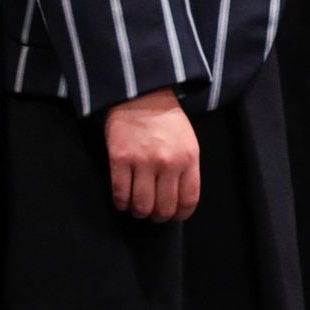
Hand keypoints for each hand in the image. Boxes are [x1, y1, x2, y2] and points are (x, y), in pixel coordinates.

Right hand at [104, 88, 200, 221]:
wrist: (142, 94)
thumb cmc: (166, 119)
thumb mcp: (187, 141)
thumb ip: (186, 169)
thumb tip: (178, 201)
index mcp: (188, 158)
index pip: (188, 200)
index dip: (180, 215)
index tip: (173, 216)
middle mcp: (168, 162)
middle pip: (164, 208)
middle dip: (158, 216)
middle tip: (153, 212)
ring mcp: (143, 161)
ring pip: (142, 206)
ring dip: (139, 212)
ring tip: (137, 207)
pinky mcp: (120, 158)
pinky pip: (120, 194)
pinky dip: (121, 203)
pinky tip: (123, 200)